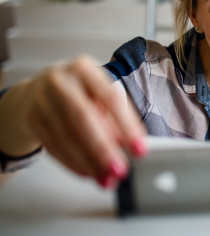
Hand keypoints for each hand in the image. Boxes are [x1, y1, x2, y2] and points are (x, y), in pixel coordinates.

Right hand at [0, 56, 146, 187]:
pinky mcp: (31, 119)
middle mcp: (61, 81)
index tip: (140, 149)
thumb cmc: (78, 92)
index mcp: (85, 69)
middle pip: (83, 117)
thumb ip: (115, 118)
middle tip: (120, 170)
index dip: (127, 125)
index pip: (110, 98)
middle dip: (103, 148)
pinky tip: (87, 172)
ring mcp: (41, 100)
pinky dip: (73, 163)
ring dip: (89, 162)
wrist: (37, 90)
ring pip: (66, 136)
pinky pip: (53, 146)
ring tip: (106, 178)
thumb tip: (131, 147)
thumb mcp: (99, 95)